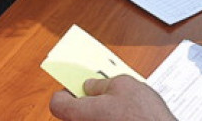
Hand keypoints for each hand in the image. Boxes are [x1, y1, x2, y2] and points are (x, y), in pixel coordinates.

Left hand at [49, 76, 174, 120]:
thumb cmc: (144, 116)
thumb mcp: (123, 85)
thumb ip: (101, 83)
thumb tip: (92, 86)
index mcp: (80, 114)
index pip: (57, 103)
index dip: (66, 92)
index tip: (75, 86)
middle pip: (73, 115)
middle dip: (85, 103)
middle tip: (99, 94)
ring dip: (99, 114)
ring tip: (118, 107)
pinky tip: (125, 117)